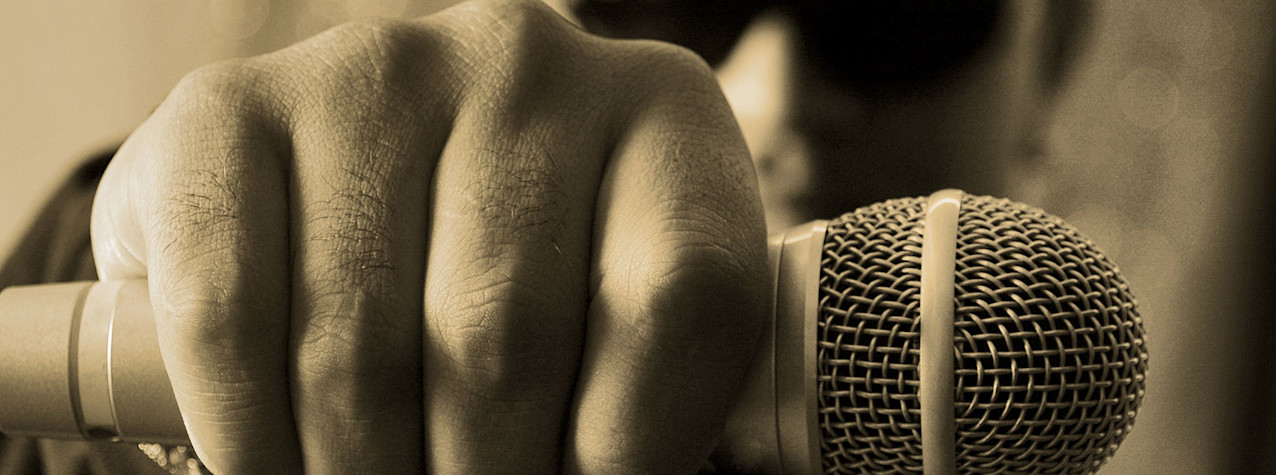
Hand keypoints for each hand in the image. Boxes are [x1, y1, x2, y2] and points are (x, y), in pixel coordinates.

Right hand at [89, 1, 766, 471]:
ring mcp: (371, 72)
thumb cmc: (520, 292)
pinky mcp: (224, 109)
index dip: (635, 445)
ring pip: (363, 349)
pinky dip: (248, 437)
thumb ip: (639, 401)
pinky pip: (225, 321)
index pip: (686, 296)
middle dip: (485, 473)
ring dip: (365, 473)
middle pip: (508, 334)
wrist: (350, 200)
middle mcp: (524, 62)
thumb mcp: (617, 329)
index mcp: (662, 114)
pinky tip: (270, 470)